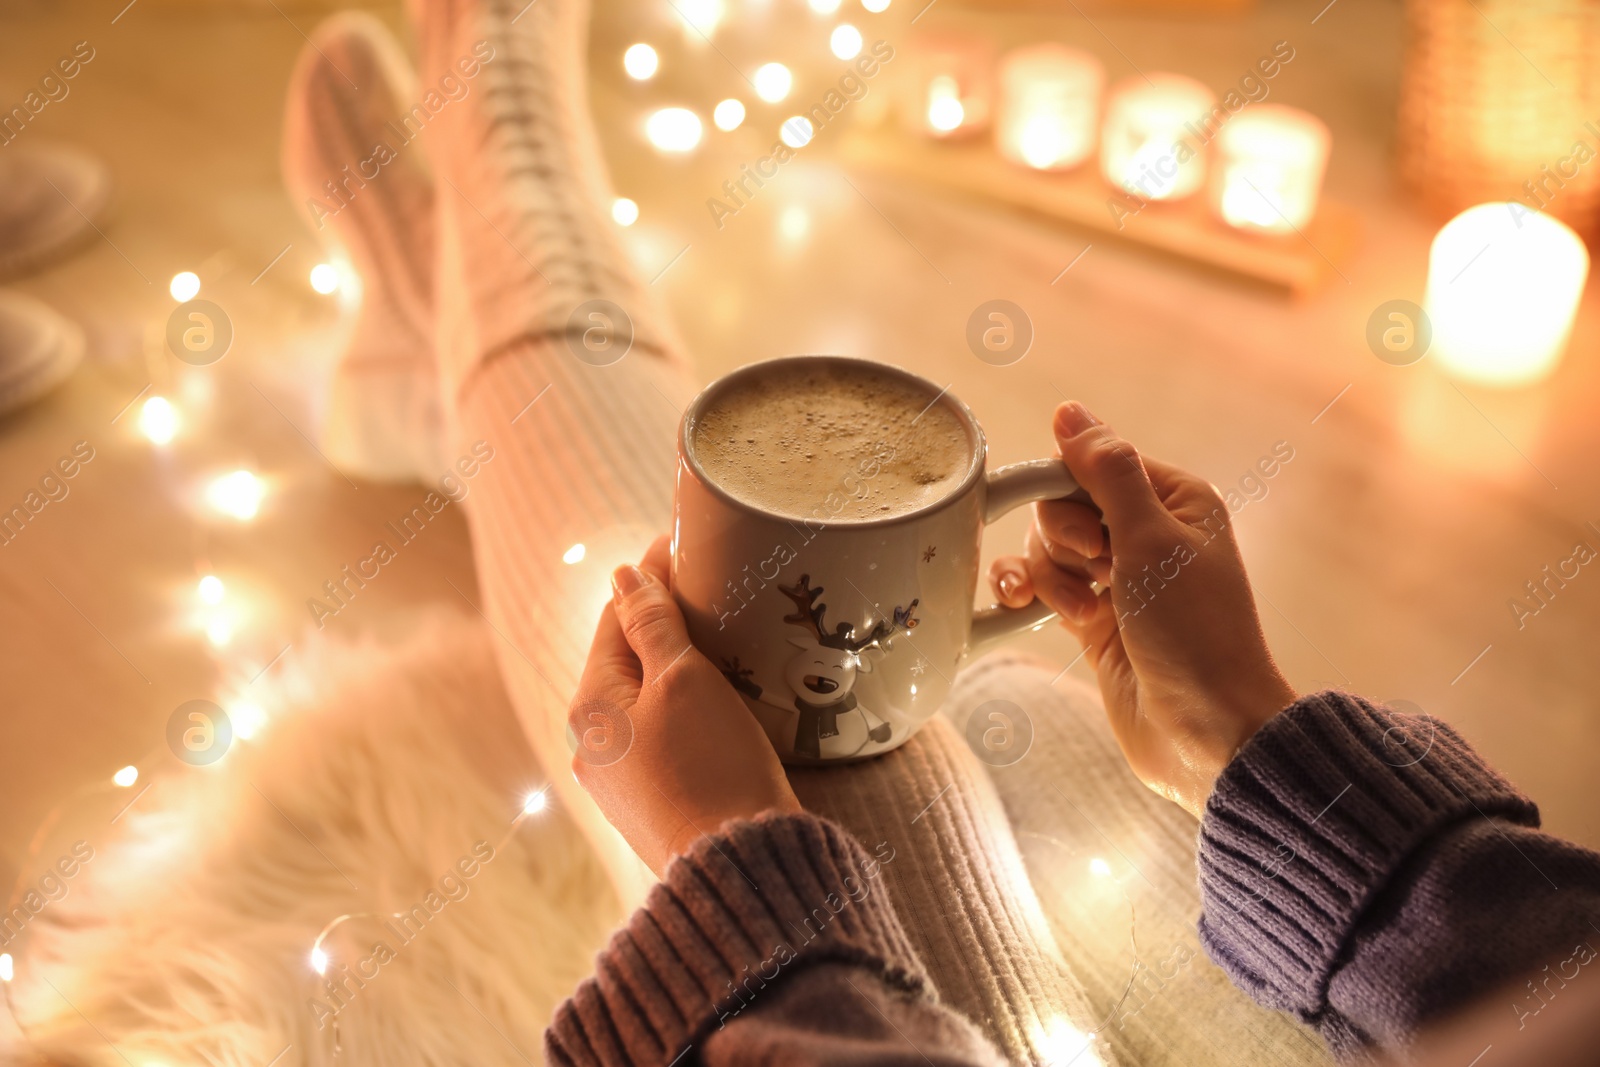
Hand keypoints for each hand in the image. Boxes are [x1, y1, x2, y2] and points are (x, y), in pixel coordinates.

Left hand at [569, 536, 800, 875]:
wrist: (741, 868)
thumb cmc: (713, 766)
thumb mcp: (684, 680)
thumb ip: (651, 624)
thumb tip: (624, 574)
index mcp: (590, 705)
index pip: (615, 616)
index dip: (652, 578)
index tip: (688, 547)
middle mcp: (591, 743)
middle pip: (627, 658)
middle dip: (664, 622)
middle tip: (714, 587)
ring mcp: (618, 778)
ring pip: (646, 698)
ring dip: (677, 665)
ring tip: (723, 639)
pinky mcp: (652, 803)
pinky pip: (662, 734)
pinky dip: (685, 707)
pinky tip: (718, 702)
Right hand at [988, 402, 1297, 817]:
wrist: (1206, 733)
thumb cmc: (1195, 634)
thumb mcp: (1152, 539)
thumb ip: (1106, 471)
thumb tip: (1068, 410)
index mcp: (1175, 500)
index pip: (1093, 464)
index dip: (1073, 493)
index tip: (1092, 538)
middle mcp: (1147, 534)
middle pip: (1063, 505)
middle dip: (1064, 540)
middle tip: (1101, 573)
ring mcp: (1119, 580)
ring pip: (1046, 549)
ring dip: (1051, 576)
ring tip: (1085, 611)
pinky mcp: (1094, 621)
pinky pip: (1041, 587)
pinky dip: (1028, 594)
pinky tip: (1021, 606)